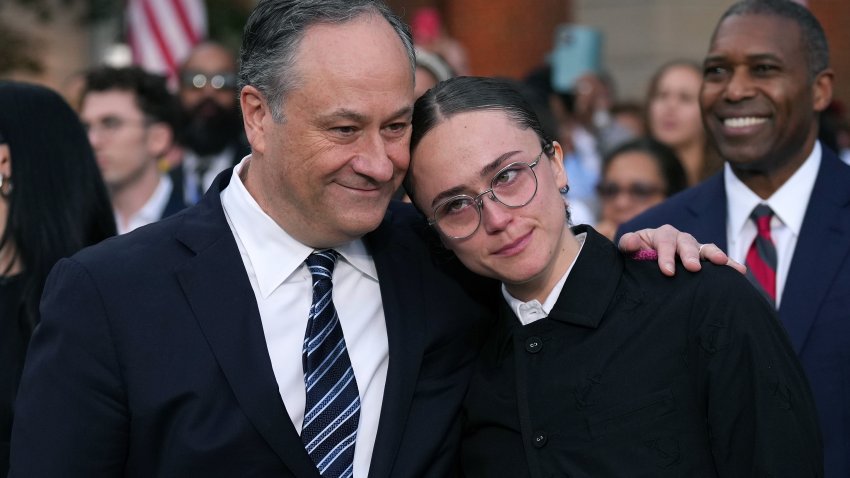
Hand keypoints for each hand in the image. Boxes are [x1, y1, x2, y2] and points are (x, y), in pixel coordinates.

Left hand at [618, 224, 745, 275]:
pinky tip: (740, 271)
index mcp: (662, 234)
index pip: (665, 242)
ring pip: (706, 249)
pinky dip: (729, 265)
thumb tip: (633, 242)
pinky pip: (718, 261)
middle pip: (687, 243)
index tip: (667, 271)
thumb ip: (629, 244)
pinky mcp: (704, 260)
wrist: (646, 262)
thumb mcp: (629, 249)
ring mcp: (695, 249)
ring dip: (715, 255)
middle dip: (690, 255)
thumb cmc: (638, 255)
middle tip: (693, 268)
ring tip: (723, 263)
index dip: (666, 256)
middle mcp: (681, 239)